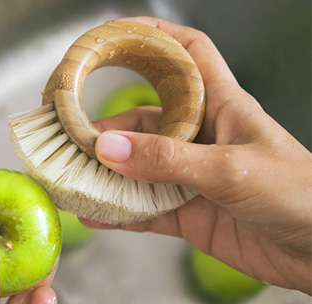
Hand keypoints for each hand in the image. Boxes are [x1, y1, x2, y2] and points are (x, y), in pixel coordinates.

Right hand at [85, 17, 311, 293]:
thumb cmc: (298, 194)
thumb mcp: (231, 169)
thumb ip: (167, 160)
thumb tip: (108, 150)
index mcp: (222, 107)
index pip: (187, 55)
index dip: (154, 37)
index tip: (114, 35)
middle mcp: (201, 138)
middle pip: (143, 122)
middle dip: (105, 129)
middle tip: (69, 139)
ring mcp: (191, 178)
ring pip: (136, 169)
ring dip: (104, 175)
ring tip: (71, 178)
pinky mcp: (188, 214)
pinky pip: (143, 210)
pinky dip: (117, 213)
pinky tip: (92, 214)